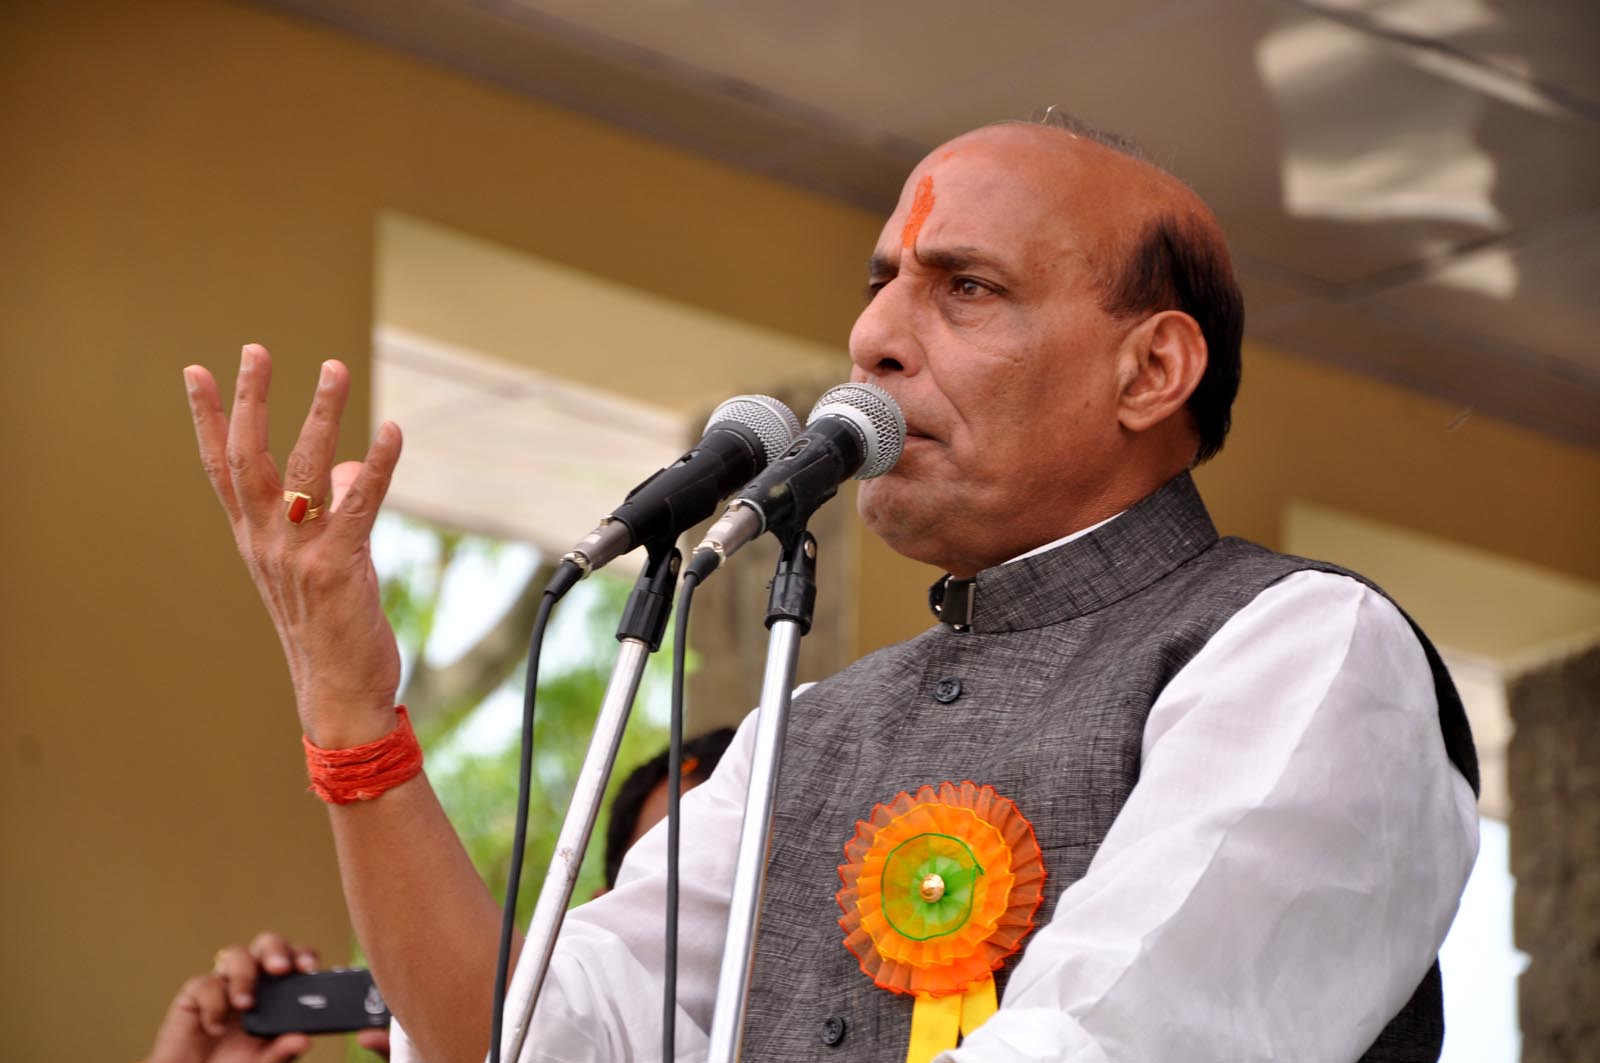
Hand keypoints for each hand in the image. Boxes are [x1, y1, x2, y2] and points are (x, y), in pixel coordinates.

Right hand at [145, 932, 390, 1062]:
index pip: (296, 960)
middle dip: (276, 950)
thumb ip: (282, 1052)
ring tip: (245, 1005)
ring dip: (244, 976)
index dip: (304, 956)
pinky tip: (216, 1028)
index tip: (309, 968)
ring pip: (236, 954)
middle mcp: (253, 982)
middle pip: (267, 944)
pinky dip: (213, 1004)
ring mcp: (224, 986)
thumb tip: (304, 1039)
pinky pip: (205, 983)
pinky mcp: (195, 996)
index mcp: (278, 993)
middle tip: (280, 969)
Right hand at [185, 345, 402, 747]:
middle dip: (250, 400)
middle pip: (249, 457)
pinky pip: (360, 505)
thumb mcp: (325, 563)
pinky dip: (377, 465)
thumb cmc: (331, 628)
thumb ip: (334, 512)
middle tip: (256, 349)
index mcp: (254, 540)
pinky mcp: (340, 567)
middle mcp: (266, 542)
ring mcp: (298, 555)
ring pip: (306, 469)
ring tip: (334, 367)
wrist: (339, 695)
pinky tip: (392, 430)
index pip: (220, 468)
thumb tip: (353, 468)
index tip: (196, 369)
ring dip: (321, 413)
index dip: (208, 418)